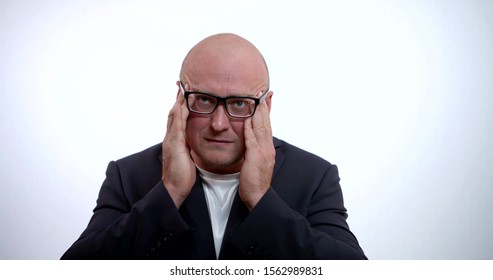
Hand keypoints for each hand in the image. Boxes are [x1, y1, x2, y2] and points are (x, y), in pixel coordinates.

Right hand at [161, 88, 194, 208]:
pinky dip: (179, 113)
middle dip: (177, 99)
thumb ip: (187, 147)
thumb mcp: (185, 157)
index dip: (180, 106)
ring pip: (174, 116)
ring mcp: (171, 140)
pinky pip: (177, 125)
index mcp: (174, 140)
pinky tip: (183, 105)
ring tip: (183, 89)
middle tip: (181, 85)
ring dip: (178, 101)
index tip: (184, 94)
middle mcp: (170, 137)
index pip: (176, 118)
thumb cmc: (181, 175)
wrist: (174, 187)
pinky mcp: (174, 144)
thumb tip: (190, 143)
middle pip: (173, 113)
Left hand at [239, 99, 275, 210]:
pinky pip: (251, 140)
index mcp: (268, 148)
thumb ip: (254, 149)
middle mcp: (268, 148)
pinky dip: (249, 128)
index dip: (267, 112)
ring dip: (259, 113)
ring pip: (261, 128)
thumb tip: (251, 140)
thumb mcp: (256, 161)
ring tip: (257, 100)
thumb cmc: (255, 181)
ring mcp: (263, 152)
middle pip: (266, 123)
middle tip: (264, 94)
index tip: (266, 100)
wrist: (258, 196)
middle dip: (265, 108)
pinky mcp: (255, 157)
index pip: (268, 126)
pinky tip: (247, 119)